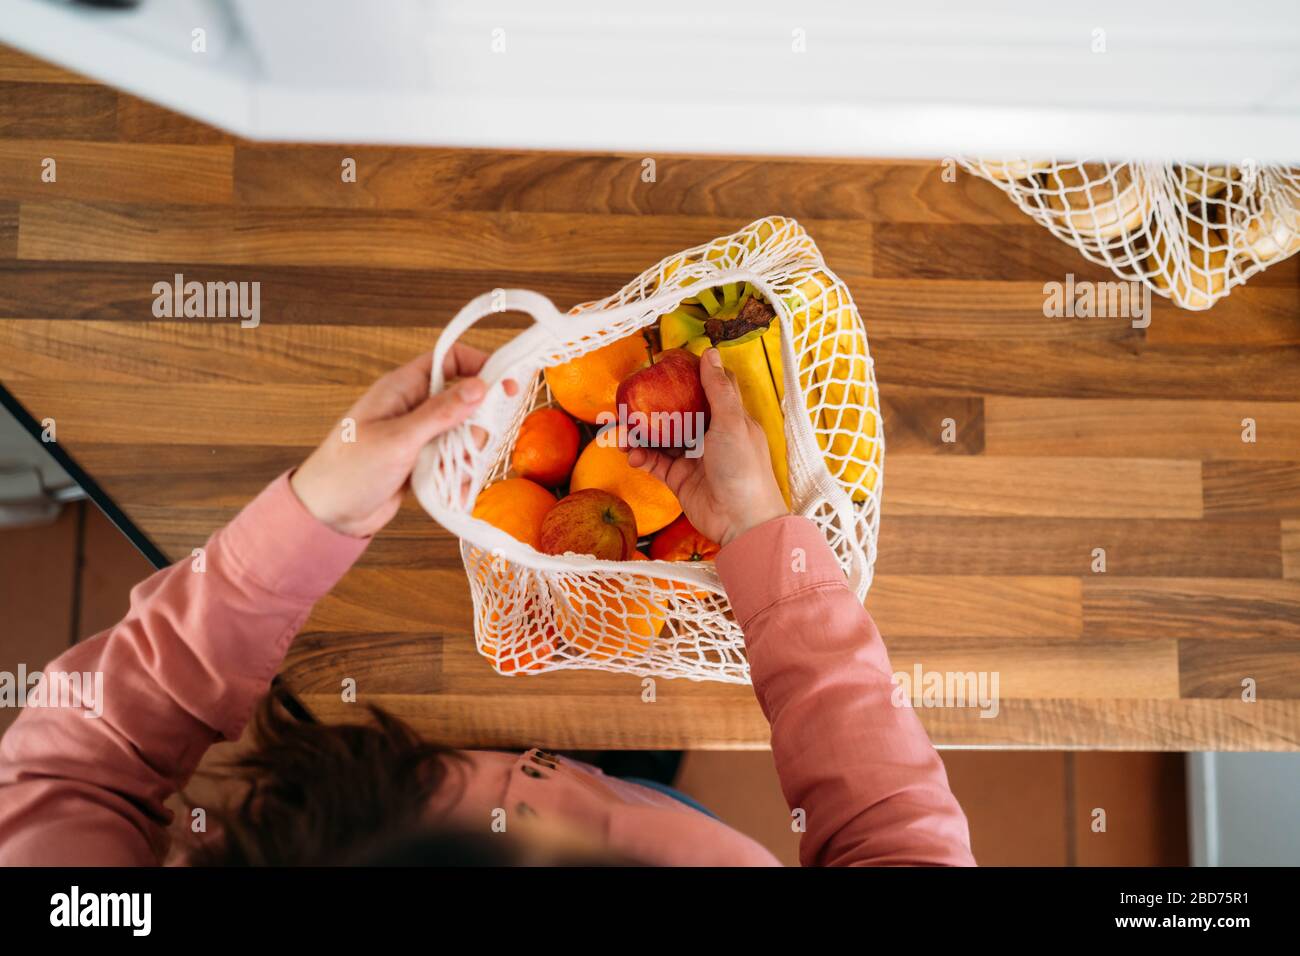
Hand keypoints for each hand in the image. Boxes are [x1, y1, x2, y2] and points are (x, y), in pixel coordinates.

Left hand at [292, 346, 506, 537]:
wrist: (329, 515)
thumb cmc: (350, 470)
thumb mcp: (398, 440)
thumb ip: (440, 413)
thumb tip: (480, 386)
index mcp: (403, 388)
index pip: (450, 360)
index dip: (480, 367)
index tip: (506, 387)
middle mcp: (414, 406)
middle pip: (465, 398)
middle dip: (477, 422)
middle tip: (473, 443)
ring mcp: (419, 434)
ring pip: (464, 431)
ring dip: (469, 451)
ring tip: (456, 470)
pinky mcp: (422, 460)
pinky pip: (454, 458)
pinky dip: (460, 473)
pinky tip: (454, 488)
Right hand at [628, 348, 787, 546]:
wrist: (741, 521)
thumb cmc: (744, 468)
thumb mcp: (731, 422)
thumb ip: (718, 389)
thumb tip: (710, 352)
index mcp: (729, 419)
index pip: (710, 390)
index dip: (692, 375)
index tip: (669, 363)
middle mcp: (710, 436)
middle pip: (678, 413)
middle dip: (655, 406)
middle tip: (631, 399)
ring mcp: (693, 458)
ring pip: (661, 438)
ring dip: (640, 434)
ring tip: (621, 430)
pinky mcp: (679, 479)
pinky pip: (654, 462)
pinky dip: (640, 456)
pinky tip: (629, 453)